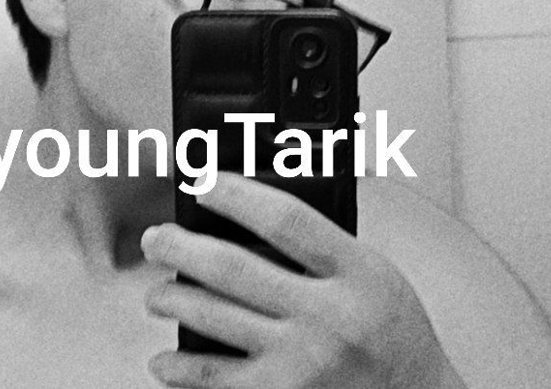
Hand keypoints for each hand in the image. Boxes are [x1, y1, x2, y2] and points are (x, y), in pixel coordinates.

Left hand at [141, 172, 464, 387]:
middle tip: (156, 238)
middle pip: (234, 269)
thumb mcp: (375, 272)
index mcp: (357, 273)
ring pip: (216, 320)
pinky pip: (219, 382)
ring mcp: (304, 364)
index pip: (285, 219)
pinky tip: (164, 362)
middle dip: (181, 248)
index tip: (202, 182)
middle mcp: (328, 318)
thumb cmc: (394, 334)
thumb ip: (324, 243)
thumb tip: (253, 208)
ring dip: (173, 302)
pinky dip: (183, 370)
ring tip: (155, 294)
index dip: (235, 195)